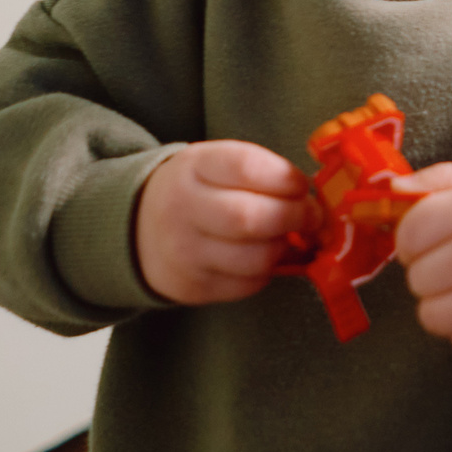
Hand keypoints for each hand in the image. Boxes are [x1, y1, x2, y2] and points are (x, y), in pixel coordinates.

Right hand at [135, 140, 311, 305]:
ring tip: (286, 237)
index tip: (302, 185)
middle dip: (295, 217)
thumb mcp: (215, 164)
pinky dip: (266, 271)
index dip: (285, 178)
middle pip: (251, 218)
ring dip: (284, 248)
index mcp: (194, 167)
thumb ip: (259, 172)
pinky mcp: (193, 287)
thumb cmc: (198, 190)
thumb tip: (311, 197)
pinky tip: (262, 257)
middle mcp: (183, 208)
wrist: (140, 229)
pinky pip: (247, 284)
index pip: (246, 167)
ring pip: (255, 258)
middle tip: (311, 217)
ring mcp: (185, 252)